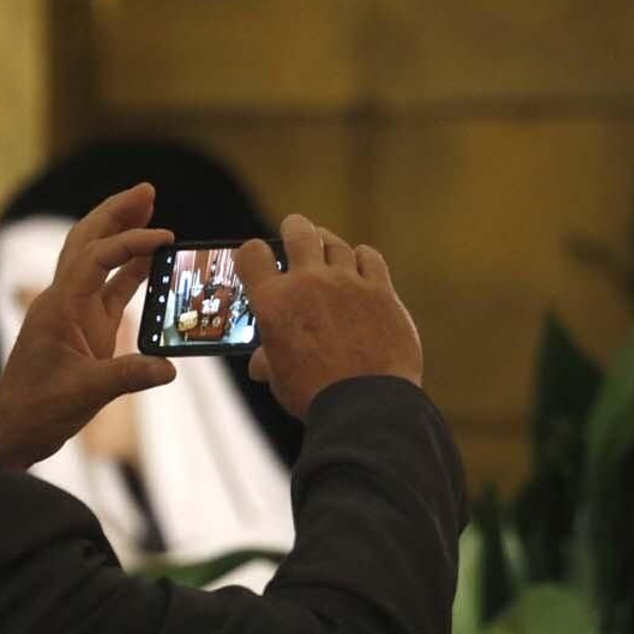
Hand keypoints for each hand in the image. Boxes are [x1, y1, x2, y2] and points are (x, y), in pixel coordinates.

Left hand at [0, 184, 177, 469]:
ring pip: (98, 259)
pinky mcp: (87, 328)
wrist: (13, 429)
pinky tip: (153, 261)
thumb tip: (168, 368)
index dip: (130, 242)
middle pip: (88, 240)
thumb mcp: (84, 394)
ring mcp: (76, 312)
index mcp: (59, 307)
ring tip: (151, 209)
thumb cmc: (36, 409)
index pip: (96, 258)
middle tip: (148, 190)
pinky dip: (131, 271)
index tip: (164, 236)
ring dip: (122, 233)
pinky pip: (111, 289)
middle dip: (116, 213)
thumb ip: (127, 377)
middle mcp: (65, 300)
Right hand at [235, 214, 421, 418]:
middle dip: (293, 228)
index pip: (252, 254)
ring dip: (327, 244)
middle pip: (298, 232)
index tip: (258, 258)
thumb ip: (269, 361)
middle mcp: (308, 283)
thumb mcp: (280, 379)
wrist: (366, 405)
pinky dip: (362, 257)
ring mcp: (347, 283)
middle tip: (294, 231)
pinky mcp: (381, 290)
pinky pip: (370, 258)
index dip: (252, 253)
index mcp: (274, 302)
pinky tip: (360, 263)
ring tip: (326, 249)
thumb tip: (259, 365)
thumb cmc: (315, 396)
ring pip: (335, 243)